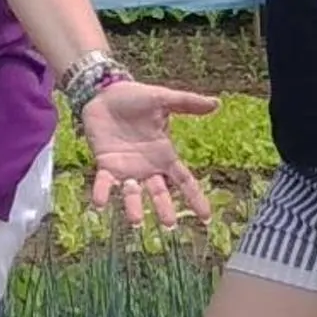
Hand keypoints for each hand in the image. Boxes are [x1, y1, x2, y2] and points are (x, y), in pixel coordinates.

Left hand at [80, 79, 219, 228]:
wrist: (104, 92)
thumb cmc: (135, 98)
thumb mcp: (162, 99)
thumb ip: (187, 103)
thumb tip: (216, 103)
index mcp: (164, 155)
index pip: (184, 181)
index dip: (195, 198)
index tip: (206, 218)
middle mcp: (147, 168)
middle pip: (159, 193)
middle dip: (164, 208)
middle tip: (169, 224)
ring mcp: (126, 169)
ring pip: (132, 193)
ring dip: (133, 207)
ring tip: (136, 221)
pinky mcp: (105, 164)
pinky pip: (104, 182)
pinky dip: (102, 193)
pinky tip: (100, 203)